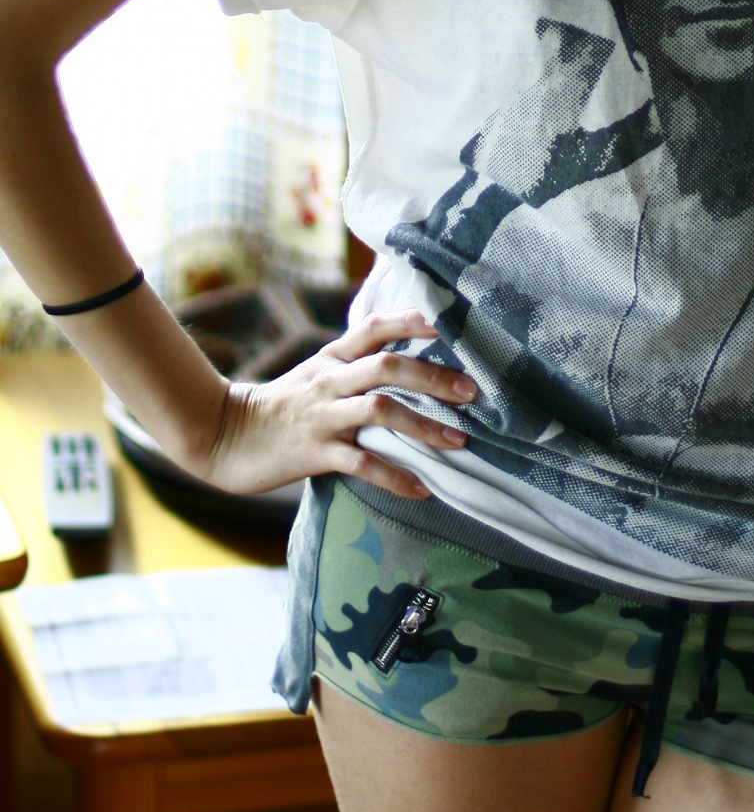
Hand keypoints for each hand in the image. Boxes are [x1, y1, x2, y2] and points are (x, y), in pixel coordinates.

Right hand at [196, 311, 474, 503]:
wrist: (223, 437)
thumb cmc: (280, 405)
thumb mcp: (315, 371)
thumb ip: (352, 358)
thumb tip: (401, 345)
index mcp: (330, 358)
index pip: (373, 328)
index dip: (409, 322)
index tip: (446, 323)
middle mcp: (329, 381)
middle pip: (386, 367)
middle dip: (432, 376)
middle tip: (471, 390)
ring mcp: (322, 417)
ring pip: (379, 411)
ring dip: (422, 425)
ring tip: (458, 440)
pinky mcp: (313, 453)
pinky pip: (361, 464)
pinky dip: (394, 476)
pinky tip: (421, 490)